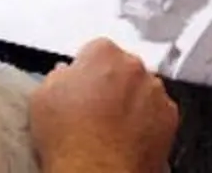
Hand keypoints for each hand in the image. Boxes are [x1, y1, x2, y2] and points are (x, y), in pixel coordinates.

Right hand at [30, 39, 177, 172]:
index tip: (81, 86)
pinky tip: (127, 138)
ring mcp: (154, 91)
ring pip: (143, 89)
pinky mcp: (169, 117)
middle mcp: (133, 67)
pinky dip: (147, 122)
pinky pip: (158, 113)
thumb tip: (63, 75)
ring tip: (110, 127)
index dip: (86, 70)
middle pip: (122, 67)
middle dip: (111, 83)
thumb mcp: (42, 96)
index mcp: (102, 53)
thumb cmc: (70, 139)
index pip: (96, 50)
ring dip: (131, 101)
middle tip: (94, 108)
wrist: (95, 172)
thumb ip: (57, 76)